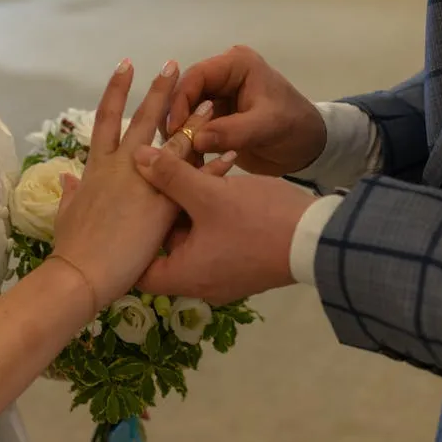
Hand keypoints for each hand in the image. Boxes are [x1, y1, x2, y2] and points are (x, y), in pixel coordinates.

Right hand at [51, 60, 233, 309]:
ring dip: (195, 122)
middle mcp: (123, 166)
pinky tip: (232, 154)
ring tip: (213, 101)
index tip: (126, 67)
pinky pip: (197, 181)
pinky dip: (215, 167)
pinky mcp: (165, 205)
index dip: (116, 90)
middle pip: (144, 119)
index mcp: (97, 166)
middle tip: (174, 65)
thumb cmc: (72, 246)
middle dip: (160, 91)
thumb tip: (67, 177)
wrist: (84, 273)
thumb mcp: (66, 213)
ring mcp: (146, 183)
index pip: (106, 117)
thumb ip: (71, 192)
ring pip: (175, 144)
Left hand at [131, 145, 317, 304]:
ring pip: (191, 241)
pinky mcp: (243, 264)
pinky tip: (208, 183)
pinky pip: (213, 241)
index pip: (139, 271)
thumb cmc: (258, 220)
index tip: (122, 213)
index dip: (128, 242)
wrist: (319, 238)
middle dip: (159, 215)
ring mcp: (225, 277)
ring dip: (185, 211)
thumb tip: (136, 157)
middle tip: (147, 182)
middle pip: (165, 250)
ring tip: (176, 175)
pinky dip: (206, 216)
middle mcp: (201, 284)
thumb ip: (170, 174)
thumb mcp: (209, 193)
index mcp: (185, 276)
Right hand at [164, 45, 325, 175]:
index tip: (175, 128)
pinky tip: (184, 159)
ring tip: (176, 155)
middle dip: (177, 119)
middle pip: (185, 93)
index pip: (197, 76)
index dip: (181, 100)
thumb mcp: (267, 127)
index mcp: (236, 65)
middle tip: (171, 146)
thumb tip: (196, 139)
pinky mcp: (214, 118)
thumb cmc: (295, 128)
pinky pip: (192, 127)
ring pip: (184, 111)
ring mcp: (216, 97)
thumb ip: (233, 131)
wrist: (309, 148)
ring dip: (179, 133)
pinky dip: (187, 143)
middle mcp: (222, 76)